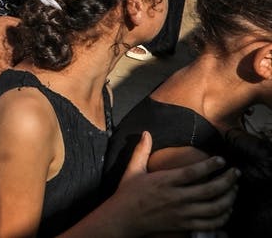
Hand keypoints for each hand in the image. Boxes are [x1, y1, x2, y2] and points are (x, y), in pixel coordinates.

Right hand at [116, 132, 236, 233]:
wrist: (124, 218)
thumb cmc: (128, 194)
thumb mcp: (132, 170)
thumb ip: (141, 151)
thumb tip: (146, 133)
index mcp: (163, 181)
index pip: (192, 172)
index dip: (210, 165)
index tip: (221, 160)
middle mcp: (175, 198)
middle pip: (209, 190)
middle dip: (227, 180)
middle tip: (235, 173)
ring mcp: (181, 213)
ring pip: (213, 207)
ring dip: (228, 198)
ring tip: (235, 189)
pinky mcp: (184, 225)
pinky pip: (209, 223)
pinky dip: (222, 217)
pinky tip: (227, 209)